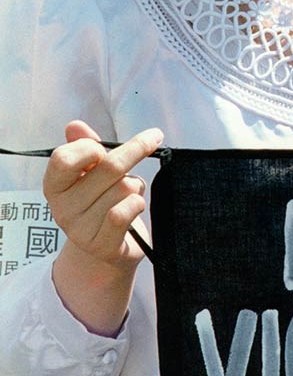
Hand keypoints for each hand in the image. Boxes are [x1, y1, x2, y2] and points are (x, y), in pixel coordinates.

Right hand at [45, 121, 162, 267]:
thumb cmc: (101, 201)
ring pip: (124, 187)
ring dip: (136, 185)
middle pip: (108, 166)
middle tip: (153, 138)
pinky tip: (135, 206)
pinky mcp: (102, 246)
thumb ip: (85, 147)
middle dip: (135, 149)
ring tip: (130, 194)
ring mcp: (81, 230)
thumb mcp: (92, 172)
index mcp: (55, 187)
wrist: (107, 249)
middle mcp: (62, 209)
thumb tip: (74, 125)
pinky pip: (126, 211)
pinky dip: (138, 203)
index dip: (88, 147)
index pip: (63, 158)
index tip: (103, 148)